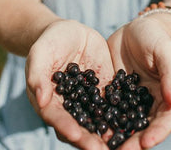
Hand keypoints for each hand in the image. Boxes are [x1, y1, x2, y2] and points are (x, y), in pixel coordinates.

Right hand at [25, 19, 113, 149]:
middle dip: (88, 140)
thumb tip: (41, 100)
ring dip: (106, 134)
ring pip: (97, 120)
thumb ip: (37, 75)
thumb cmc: (49, 42)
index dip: (66, 127)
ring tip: (118, 144)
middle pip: (78, 127)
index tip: (76, 135)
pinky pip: (112, 104)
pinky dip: (121, 114)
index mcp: (50, 102)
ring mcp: (88, 100)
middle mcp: (70, 107)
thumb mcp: (40, 54)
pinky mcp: (104, 91)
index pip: (56, 118)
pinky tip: (132, 121)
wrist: (70, 32)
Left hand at [107, 16, 170, 148]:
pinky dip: (101, 120)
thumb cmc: (156, 37)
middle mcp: (151, 103)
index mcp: (168, 96)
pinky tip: (90, 127)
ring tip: (103, 147)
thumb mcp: (165, 51)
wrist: (137, 28)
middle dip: (133, 142)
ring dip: (116, 136)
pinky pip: (108, 109)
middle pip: (144, 128)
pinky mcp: (115, 93)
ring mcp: (131, 100)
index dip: (156, 134)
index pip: (165, 120)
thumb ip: (170, 73)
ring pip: (125, 122)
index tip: (144, 144)